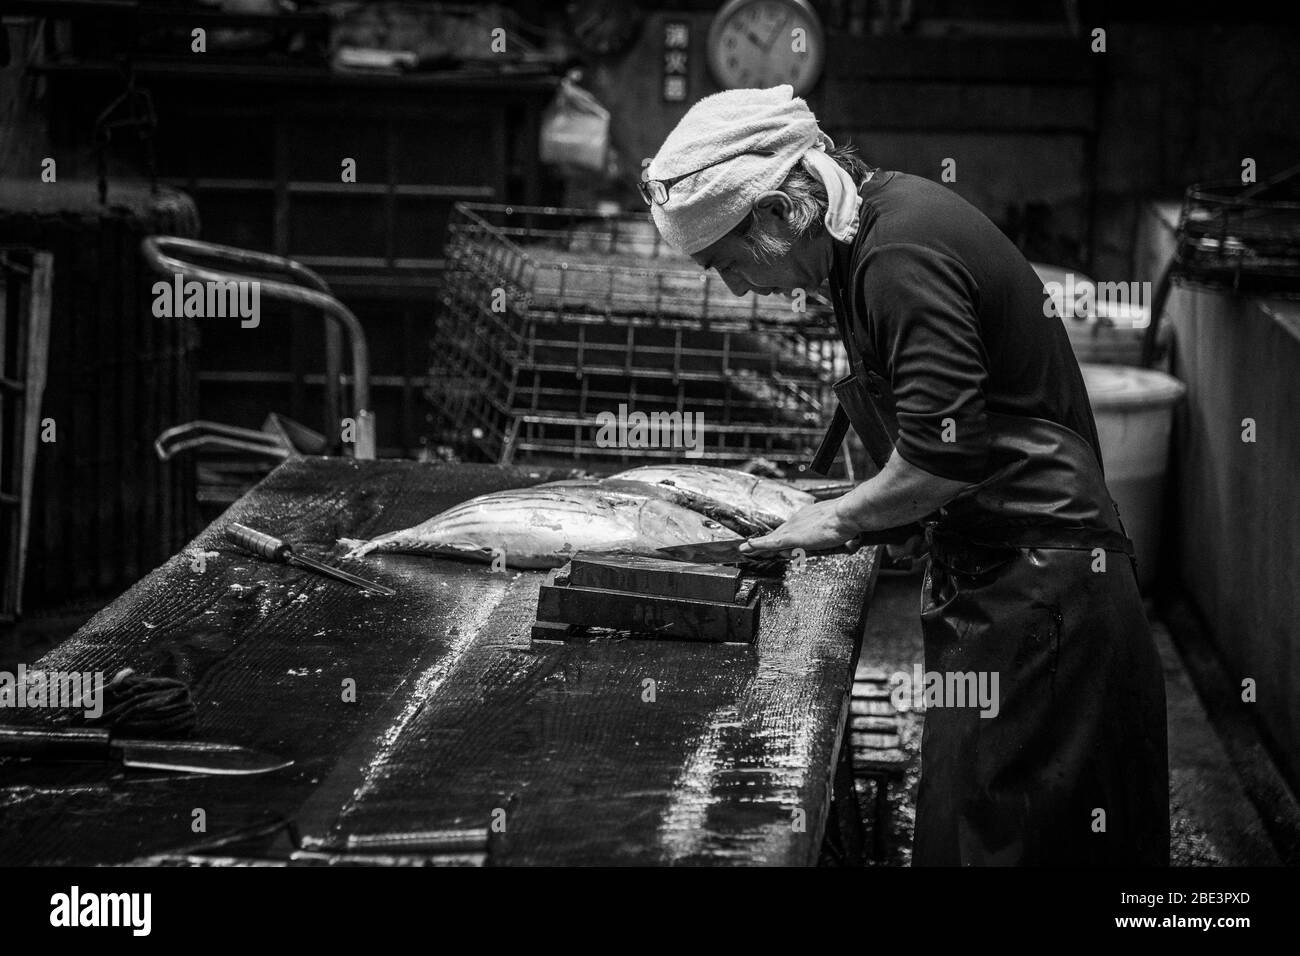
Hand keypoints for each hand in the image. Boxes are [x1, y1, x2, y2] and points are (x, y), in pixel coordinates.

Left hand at [739, 499, 859, 555]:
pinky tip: (747, 547)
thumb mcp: (836, 532)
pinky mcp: (791, 537)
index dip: (778, 538)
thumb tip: (828, 545)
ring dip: (757, 546)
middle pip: (777, 534)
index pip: (789, 530)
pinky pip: (769, 543)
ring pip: (770, 539)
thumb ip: (830, 538)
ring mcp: (793, 529)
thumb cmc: (847, 521)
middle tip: (751, 548)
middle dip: (764, 543)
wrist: (846, 514)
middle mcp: (796, 521)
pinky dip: (758, 546)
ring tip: (745, 550)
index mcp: (807, 517)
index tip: (772, 543)